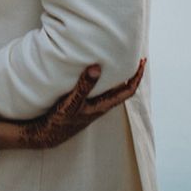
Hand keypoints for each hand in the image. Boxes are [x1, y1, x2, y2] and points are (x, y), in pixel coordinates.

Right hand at [19, 59, 145, 149]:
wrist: (48, 135)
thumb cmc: (61, 121)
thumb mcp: (72, 103)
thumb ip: (83, 86)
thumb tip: (96, 67)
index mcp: (103, 105)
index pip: (128, 90)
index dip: (137, 76)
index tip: (142, 62)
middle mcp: (101, 104)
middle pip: (123, 88)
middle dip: (129, 72)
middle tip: (132, 55)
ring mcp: (93, 104)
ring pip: (111, 88)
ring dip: (116, 74)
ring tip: (116, 57)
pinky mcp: (84, 103)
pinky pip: (99, 88)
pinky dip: (102, 77)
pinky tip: (94, 69)